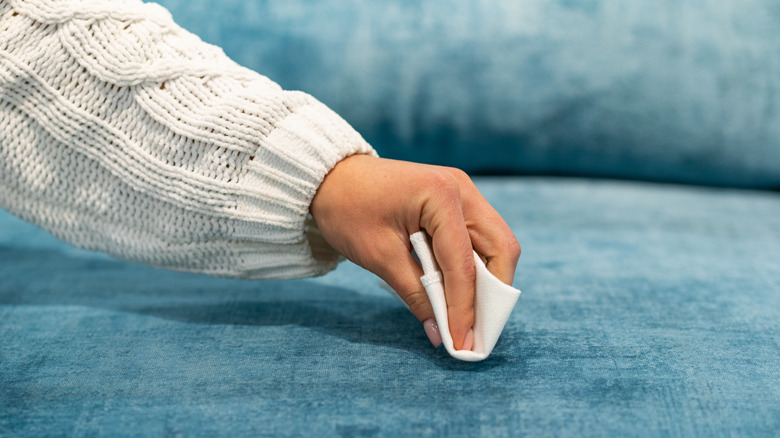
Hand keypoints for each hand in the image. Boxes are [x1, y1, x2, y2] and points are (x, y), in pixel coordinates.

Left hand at [310, 155, 520, 349]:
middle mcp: (462, 189)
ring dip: (488, 282)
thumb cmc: (348, 209)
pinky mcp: (457, 201)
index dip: (465, 307)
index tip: (463, 343)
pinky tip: (459, 293)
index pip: (464, 262)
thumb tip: (441, 334)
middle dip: (494, 294)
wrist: (331, 178)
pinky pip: (479, 239)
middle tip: (477, 331)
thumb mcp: (379, 256)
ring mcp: (463, 192)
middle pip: (501, 248)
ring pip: (496, 244)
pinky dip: (474, 268)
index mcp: (441, 194)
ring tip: (470, 317)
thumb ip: (415, 294)